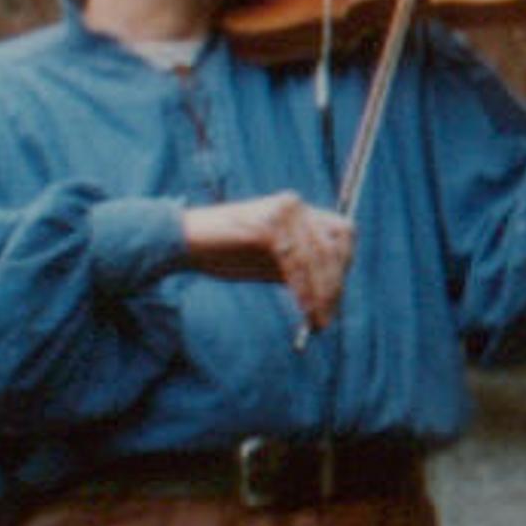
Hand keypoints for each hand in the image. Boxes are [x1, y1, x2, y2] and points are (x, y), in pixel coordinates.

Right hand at [182, 192, 354, 330]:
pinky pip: (294, 262)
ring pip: (315, 257)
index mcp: (300, 210)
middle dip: (334, 285)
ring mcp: (282, 212)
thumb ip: (299, 268)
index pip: (343, 233)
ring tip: (317, 320)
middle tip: (327, 318)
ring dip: (320, 293)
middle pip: (333, 246)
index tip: (336, 296)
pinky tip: (303, 308)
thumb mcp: (271, 261)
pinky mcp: (267, 225)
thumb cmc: (224, 253)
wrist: (182, 242)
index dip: (344, 264)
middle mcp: (296, 205)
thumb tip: (331, 295)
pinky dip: (301, 288)